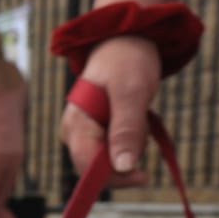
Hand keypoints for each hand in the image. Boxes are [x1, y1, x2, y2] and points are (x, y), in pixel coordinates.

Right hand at [59, 35, 160, 188]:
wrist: (126, 40)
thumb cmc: (128, 60)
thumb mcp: (132, 93)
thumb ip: (127, 130)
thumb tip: (124, 167)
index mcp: (76, 124)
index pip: (87, 166)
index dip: (115, 177)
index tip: (144, 175)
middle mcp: (73, 132)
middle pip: (97, 168)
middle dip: (126, 157)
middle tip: (145, 127)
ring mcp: (83, 132)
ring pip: (109, 159)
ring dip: (132, 146)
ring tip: (140, 116)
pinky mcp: (95, 131)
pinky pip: (114, 149)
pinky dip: (131, 140)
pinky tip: (137, 120)